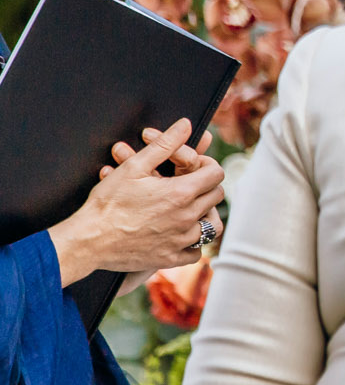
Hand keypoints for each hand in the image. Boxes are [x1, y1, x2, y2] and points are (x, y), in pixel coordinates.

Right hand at [47, 118, 225, 285]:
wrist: (87, 241)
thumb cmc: (107, 204)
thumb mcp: (134, 166)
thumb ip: (164, 143)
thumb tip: (185, 125)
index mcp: (181, 193)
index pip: (216, 173)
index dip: (207, 164)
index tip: (192, 166)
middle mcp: (186, 218)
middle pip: (216, 196)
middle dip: (206, 186)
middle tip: (188, 183)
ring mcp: (180, 241)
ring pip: (212, 226)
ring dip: (206, 214)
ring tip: (192, 208)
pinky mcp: (169, 258)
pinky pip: (196, 253)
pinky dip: (194, 244)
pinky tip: (181, 234)